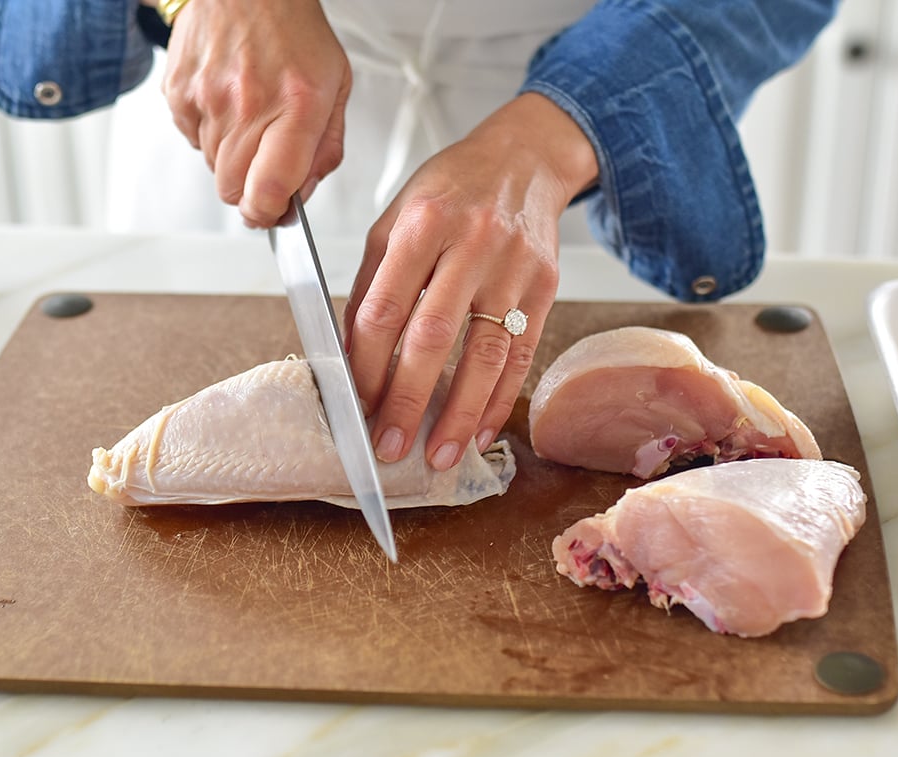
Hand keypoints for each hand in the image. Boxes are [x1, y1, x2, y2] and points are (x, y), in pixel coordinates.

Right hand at [161, 0, 351, 226]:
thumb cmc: (294, 31)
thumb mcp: (336, 88)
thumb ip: (325, 150)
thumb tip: (301, 194)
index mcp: (296, 106)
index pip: (267, 190)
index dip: (268, 214)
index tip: (274, 213)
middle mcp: (247, 105)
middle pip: (233, 191)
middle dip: (251, 193)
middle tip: (267, 172)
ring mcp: (207, 99)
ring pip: (213, 170)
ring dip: (233, 162)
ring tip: (252, 123)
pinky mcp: (179, 94)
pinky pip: (192, 141)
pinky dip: (211, 137)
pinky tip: (229, 107)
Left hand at [344, 93, 598, 470]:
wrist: (524, 160)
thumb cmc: (451, 191)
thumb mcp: (395, 218)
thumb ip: (373, 283)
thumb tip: (353, 356)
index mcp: (422, 224)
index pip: (385, 308)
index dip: (368, 365)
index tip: (356, 405)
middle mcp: (471, 244)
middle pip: (434, 337)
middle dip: (407, 399)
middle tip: (388, 444)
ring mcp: (513, 268)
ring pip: (486, 354)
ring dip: (460, 413)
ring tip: (440, 456)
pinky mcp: (545, 287)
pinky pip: (522, 354)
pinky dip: (500, 398)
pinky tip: (481, 428)